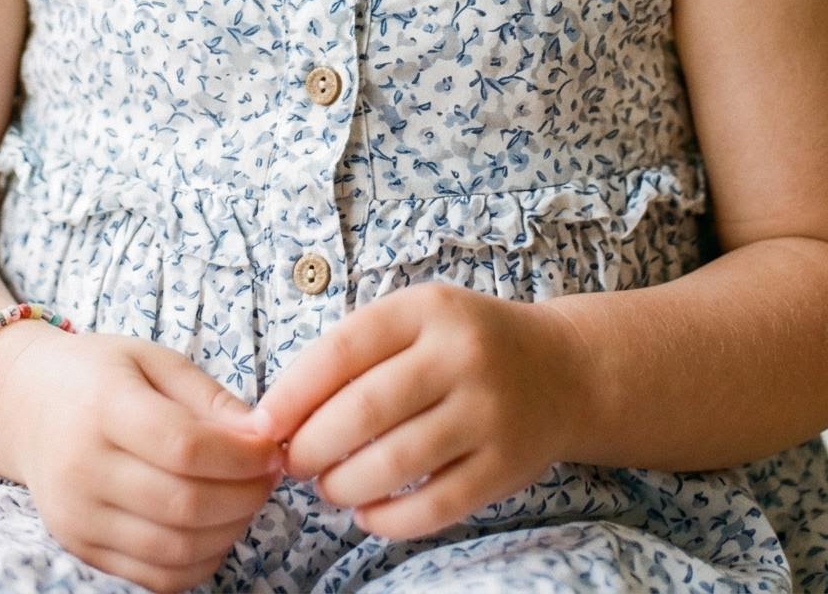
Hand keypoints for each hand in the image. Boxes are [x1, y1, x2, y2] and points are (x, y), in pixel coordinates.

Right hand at [0, 327, 285, 593]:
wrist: (24, 405)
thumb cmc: (98, 374)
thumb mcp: (152, 359)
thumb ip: (207, 397)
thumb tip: (263, 435)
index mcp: (102, 406)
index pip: (184, 446)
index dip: (241, 456)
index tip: (273, 447)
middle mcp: (83, 468)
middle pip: (184, 504)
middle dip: (245, 496)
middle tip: (270, 475)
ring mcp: (78, 517)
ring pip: (174, 550)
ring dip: (229, 531)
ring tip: (246, 499)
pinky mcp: (80, 548)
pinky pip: (154, 577)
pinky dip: (199, 561)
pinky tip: (216, 528)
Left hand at [249, 281, 572, 540]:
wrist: (565, 370)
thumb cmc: (466, 344)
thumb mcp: (418, 319)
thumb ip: (358, 353)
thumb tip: (281, 414)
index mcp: (427, 308)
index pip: (343, 349)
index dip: (293, 392)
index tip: (263, 424)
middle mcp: (461, 355)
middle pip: (365, 409)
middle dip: (313, 445)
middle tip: (292, 463)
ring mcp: (488, 412)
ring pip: (397, 462)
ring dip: (344, 484)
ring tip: (327, 488)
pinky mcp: (507, 466)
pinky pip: (436, 505)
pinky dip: (390, 520)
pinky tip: (367, 514)